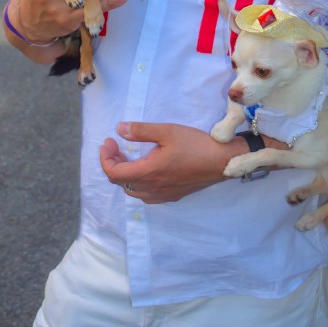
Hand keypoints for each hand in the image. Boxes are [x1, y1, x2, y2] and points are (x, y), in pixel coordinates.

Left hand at [99, 122, 253, 203]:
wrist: (222, 162)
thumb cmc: (195, 145)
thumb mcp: (167, 131)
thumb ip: (141, 131)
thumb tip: (119, 129)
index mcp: (148, 173)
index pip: (113, 173)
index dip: (105, 158)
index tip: (108, 141)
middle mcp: (152, 189)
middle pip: (120, 182)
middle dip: (113, 163)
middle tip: (116, 145)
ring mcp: (162, 195)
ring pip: (132, 190)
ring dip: (124, 173)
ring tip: (129, 155)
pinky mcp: (172, 196)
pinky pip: (145, 194)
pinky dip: (137, 181)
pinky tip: (145, 168)